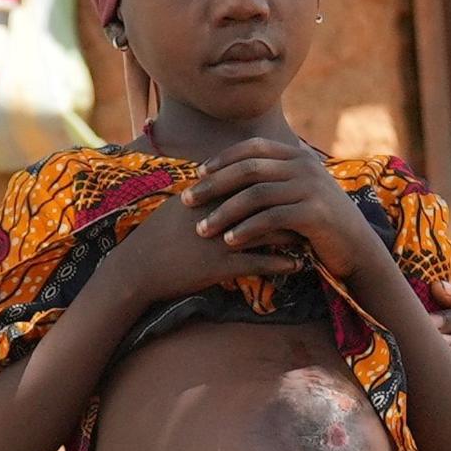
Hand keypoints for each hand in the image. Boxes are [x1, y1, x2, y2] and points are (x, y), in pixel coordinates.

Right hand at [104, 178, 303, 308]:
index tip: (297, 186)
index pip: (252, 181)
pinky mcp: (219, 265)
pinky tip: (298, 265)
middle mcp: (218, 211)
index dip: (277, 183)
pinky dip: (281, 264)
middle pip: (266, 202)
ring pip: (267, 232)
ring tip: (314, 237)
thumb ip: (204, 192)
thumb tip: (221, 180)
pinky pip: (259, 263)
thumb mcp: (179, 208)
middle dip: (292, 206)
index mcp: (209, 193)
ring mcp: (220, 238)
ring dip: (294, 235)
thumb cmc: (155, 239)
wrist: (135, 269)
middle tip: (314, 210)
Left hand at [191, 139, 372, 277]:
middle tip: (187, 200)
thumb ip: (272, 179)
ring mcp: (311, 187)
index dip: (222, 158)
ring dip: (224, 212)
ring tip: (202, 228)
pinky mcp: (314, 213)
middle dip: (213, 185)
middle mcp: (304, 166)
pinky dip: (247, 229)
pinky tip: (229, 242)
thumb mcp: (296, 192)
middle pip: (248, 168)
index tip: (196, 174)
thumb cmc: (317, 222)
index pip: (252, 147)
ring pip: (256, 195)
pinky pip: (271, 218)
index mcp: (297, 155)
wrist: (355, 246)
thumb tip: (230, 173)